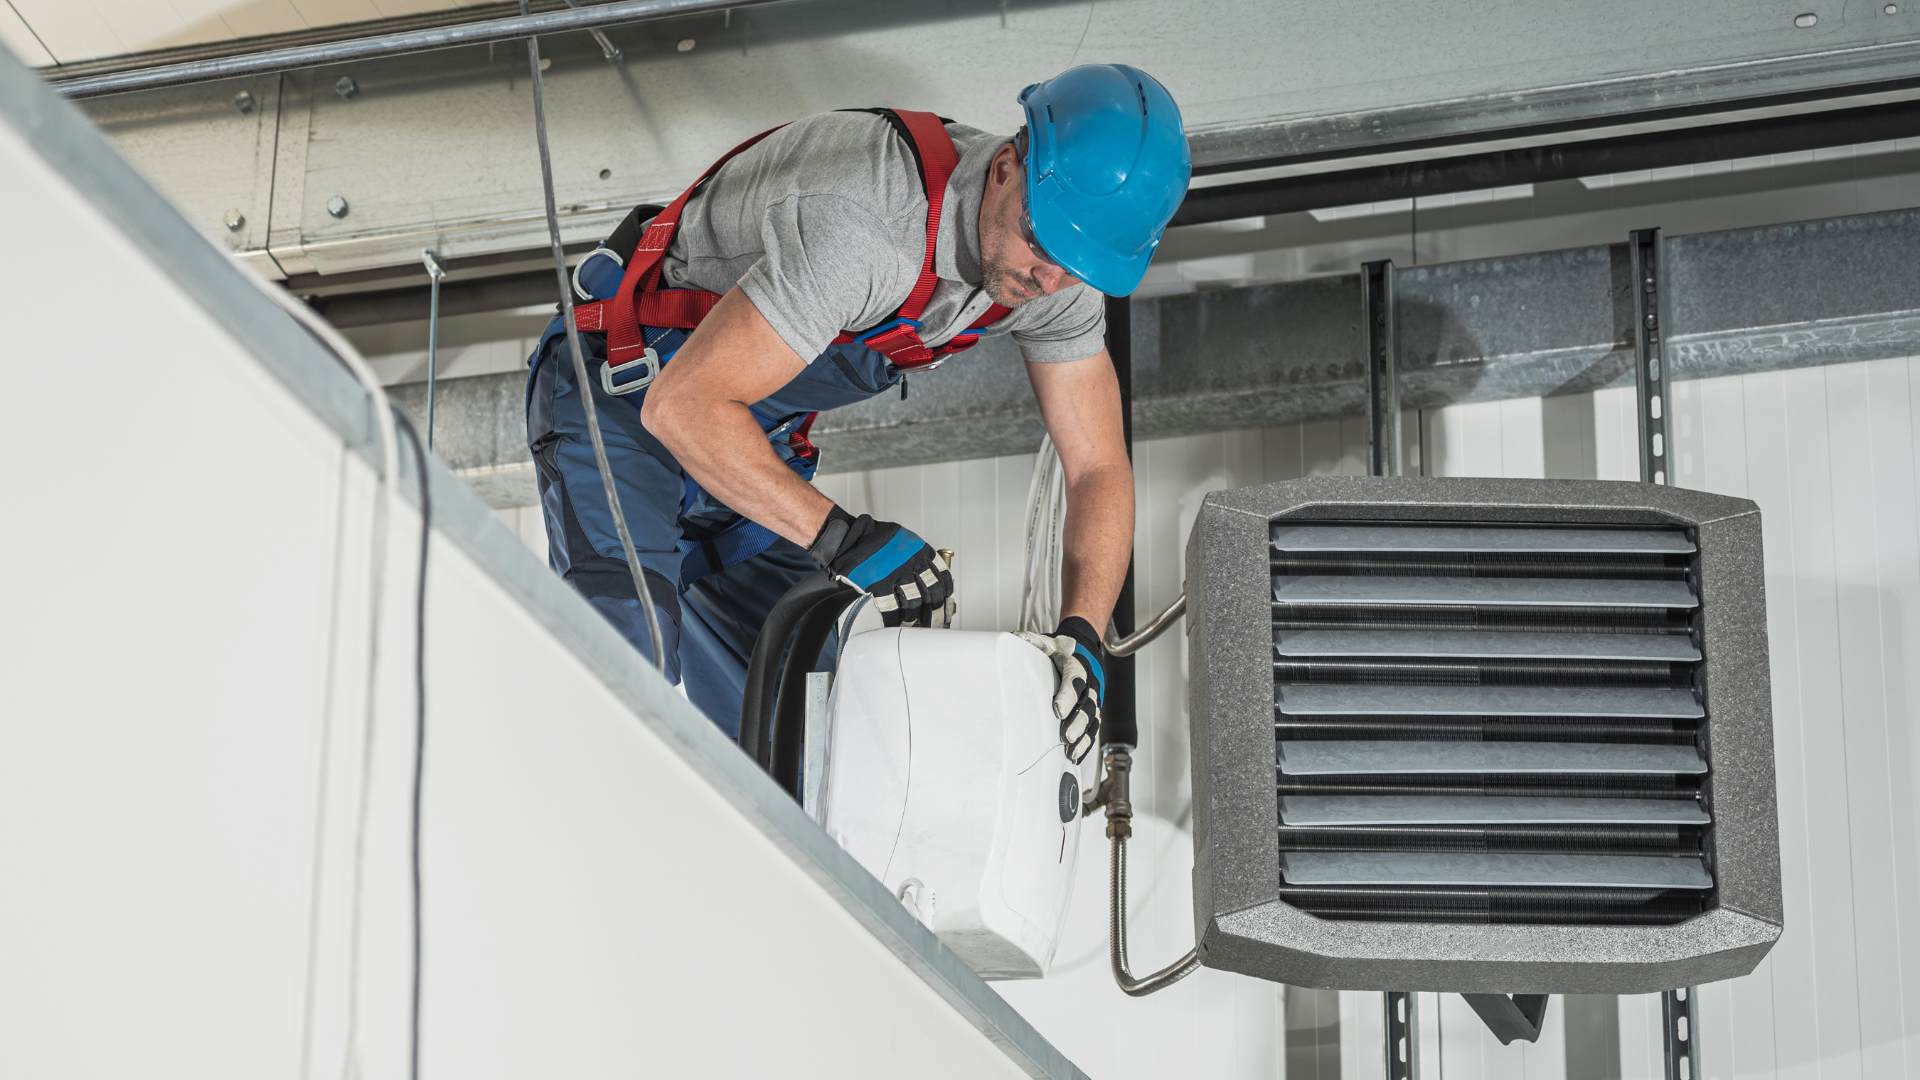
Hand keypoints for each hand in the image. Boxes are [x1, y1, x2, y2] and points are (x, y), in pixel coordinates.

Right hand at [808, 505, 952, 627]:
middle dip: (936, 612)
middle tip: (936, 623)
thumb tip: (929, 582)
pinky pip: (891, 607)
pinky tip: (895, 624)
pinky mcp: (879, 584)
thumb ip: (918, 559)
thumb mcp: (905, 542)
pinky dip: (894, 619)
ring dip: (915, 619)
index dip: (947, 595)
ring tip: (914, 627)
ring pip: (913, 603)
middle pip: (932, 593)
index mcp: (920, 551)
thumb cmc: (877, 540)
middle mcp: (912, 562)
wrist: (852, 537)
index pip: (942, 576)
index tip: (948, 607)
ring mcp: (896, 574)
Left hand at [1016, 616, 1103, 762]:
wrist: (1085, 648)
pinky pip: (1093, 729)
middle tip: (1065, 737)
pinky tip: (1076, 756)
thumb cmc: (1063, 650)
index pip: (1074, 682)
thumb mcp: (1047, 642)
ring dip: (1083, 737)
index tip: (1056, 711)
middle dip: (1077, 723)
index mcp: (1077, 667)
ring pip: (1093, 720)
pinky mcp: (1093, 710)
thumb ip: (1031, 642)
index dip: (1067, 696)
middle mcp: (1089, 684)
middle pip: (1087, 705)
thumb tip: (1012, 638)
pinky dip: (1086, 743)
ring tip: (1071, 752)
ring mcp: (1093, 698)